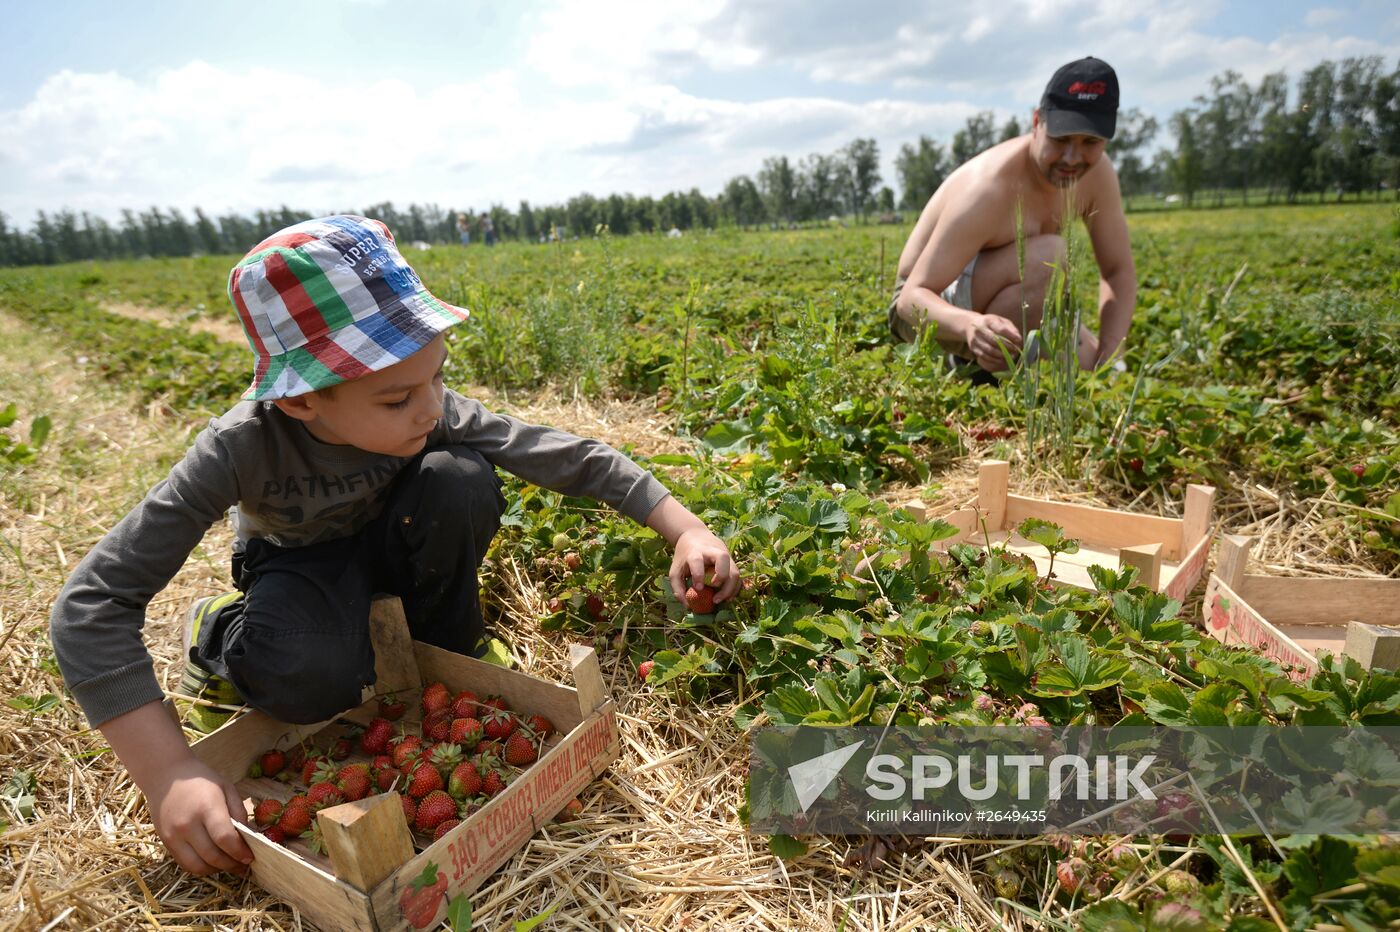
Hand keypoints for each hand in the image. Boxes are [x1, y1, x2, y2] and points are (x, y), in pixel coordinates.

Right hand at [146, 758, 252, 875]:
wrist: (165, 776)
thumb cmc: (201, 780)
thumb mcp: (226, 788)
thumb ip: (238, 812)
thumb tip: (249, 837)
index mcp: (206, 808)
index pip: (224, 838)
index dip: (239, 852)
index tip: (250, 857)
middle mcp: (188, 825)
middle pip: (212, 856)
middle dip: (232, 864)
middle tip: (244, 865)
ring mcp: (174, 836)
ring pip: (198, 866)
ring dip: (217, 870)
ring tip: (230, 866)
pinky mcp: (165, 843)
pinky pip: (185, 864)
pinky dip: (201, 868)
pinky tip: (213, 862)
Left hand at [669, 527, 740, 603]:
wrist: (695, 537)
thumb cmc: (684, 557)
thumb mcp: (675, 570)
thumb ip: (678, 588)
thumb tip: (688, 606)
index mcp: (695, 552)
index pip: (697, 560)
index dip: (698, 574)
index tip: (698, 588)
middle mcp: (712, 551)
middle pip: (723, 558)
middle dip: (721, 577)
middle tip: (714, 593)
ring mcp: (725, 555)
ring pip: (735, 570)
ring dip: (730, 588)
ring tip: (720, 600)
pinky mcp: (732, 561)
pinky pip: (738, 576)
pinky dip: (735, 588)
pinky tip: (727, 597)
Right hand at [965, 315, 1022, 371]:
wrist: (969, 325)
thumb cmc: (990, 323)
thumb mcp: (1001, 321)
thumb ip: (1010, 328)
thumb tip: (1018, 339)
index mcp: (988, 320)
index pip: (1000, 329)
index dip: (1011, 335)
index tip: (1019, 340)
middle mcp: (980, 330)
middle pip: (995, 340)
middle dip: (1007, 347)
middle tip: (1016, 350)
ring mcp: (975, 340)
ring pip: (990, 350)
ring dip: (1002, 355)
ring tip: (1010, 356)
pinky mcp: (973, 348)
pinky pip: (985, 356)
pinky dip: (995, 360)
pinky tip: (1002, 360)